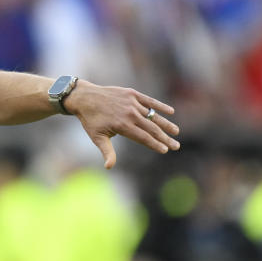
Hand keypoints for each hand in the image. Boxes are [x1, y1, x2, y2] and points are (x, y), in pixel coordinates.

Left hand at [65, 80, 179, 168]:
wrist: (85, 98)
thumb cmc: (91, 120)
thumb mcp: (97, 137)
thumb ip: (107, 151)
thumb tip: (109, 167)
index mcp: (123, 126)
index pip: (144, 138)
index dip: (155, 144)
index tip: (165, 150)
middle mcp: (130, 114)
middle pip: (152, 128)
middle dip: (165, 138)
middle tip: (176, 146)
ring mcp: (132, 103)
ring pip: (153, 116)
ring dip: (166, 124)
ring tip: (176, 132)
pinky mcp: (132, 94)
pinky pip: (149, 101)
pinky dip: (160, 106)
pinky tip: (171, 112)